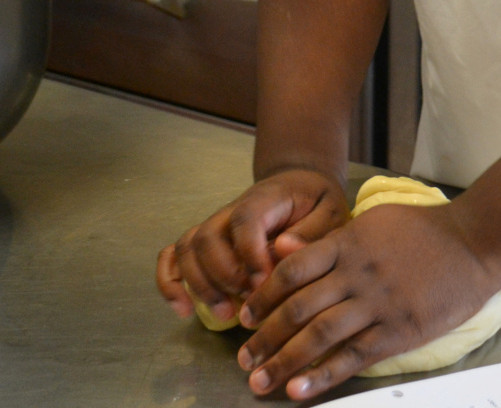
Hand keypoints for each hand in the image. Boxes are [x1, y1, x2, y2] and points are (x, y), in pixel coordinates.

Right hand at [156, 167, 349, 324]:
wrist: (299, 186)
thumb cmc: (316, 202)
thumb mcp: (329, 212)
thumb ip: (310, 232)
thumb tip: (283, 249)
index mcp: (264, 199)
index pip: (244, 219)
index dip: (249, 252)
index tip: (264, 281)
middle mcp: (230, 211)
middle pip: (207, 237)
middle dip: (224, 276)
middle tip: (249, 302)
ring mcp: (214, 226)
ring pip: (187, 248)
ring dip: (200, 285)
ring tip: (227, 313)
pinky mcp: (204, 243)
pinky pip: (173, 256)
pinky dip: (170, 282)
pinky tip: (184, 310)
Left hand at [236, 202, 500, 399]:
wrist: (474, 242)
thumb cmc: (424, 229)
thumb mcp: (372, 221)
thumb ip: (329, 239)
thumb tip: (281, 250)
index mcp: (347, 243)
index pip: (291, 271)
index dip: (263, 296)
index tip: (245, 317)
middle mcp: (356, 274)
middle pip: (298, 308)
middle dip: (264, 336)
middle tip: (243, 358)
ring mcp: (377, 303)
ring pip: (318, 335)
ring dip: (284, 361)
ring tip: (260, 381)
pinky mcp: (398, 330)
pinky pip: (352, 356)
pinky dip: (322, 375)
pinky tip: (299, 391)